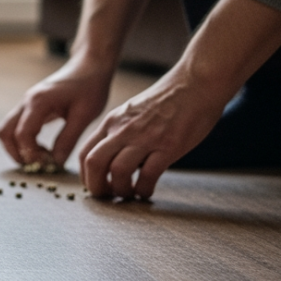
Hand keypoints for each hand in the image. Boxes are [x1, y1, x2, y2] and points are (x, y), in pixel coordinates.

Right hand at [0, 55, 113, 166]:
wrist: (89, 66)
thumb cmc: (90, 87)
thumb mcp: (84, 115)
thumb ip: (68, 139)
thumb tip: (56, 163)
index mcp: (38, 102)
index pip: (22, 134)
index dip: (31, 154)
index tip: (48, 164)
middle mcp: (26, 102)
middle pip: (5, 133)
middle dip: (17, 153)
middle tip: (39, 165)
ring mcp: (25, 103)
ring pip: (7, 130)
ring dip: (18, 148)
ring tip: (41, 157)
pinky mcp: (29, 106)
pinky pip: (16, 127)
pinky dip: (23, 141)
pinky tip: (43, 148)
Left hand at [76, 67, 222, 199]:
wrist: (195, 83)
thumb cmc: (167, 100)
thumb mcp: (132, 112)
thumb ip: (120, 133)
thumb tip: (114, 159)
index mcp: (112, 122)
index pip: (85, 153)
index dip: (85, 176)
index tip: (95, 187)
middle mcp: (123, 129)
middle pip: (94, 163)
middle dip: (96, 187)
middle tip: (108, 197)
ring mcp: (145, 137)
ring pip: (118, 171)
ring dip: (121, 190)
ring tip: (130, 195)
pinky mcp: (168, 145)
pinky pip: (148, 175)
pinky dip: (144, 190)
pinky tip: (147, 191)